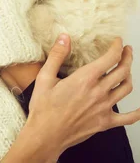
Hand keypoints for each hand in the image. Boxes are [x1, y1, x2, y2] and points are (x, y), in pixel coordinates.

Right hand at [5, 34, 139, 161]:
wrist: (45, 135)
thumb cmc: (43, 108)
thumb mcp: (44, 77)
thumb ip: (57, 56)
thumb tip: (64, 37)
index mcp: (84, 79)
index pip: (109, 58)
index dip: (117, 47)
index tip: (117, 41)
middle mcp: (98, 92)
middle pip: (122, 71)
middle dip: (127, 57)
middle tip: (126, 51)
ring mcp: (104, 108)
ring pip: (126, 89)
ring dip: (129, 76)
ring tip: (126, 70)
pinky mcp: (105, 122)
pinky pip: (129, 117)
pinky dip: (138, 112)